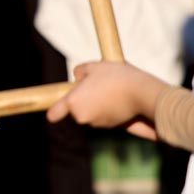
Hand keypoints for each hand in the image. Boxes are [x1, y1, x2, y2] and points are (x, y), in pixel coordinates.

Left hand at [46, 61, 165, 130]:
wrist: (142, 93)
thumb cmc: (116, 76)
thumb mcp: (94, 66)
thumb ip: (81, 71)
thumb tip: (77, 77)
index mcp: (74, 102)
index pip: (55, 113)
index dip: (54, 113)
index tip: (51, 116)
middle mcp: (82, 116)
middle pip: (77, 109)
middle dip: (84, 99)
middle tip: (97, 85)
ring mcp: (96, 123)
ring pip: (92, 113)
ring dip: (97, 104)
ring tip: (111, 90)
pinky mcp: (110, 127)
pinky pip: (104, 117)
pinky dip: (108, 110)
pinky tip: (118, 98)